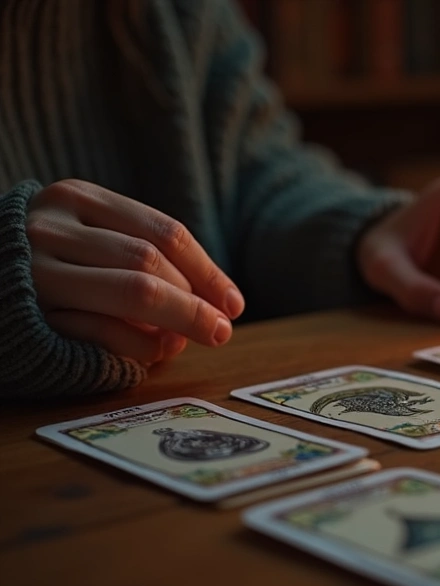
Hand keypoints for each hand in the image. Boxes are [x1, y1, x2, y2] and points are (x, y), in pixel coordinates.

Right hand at [25, 180, 244, 364]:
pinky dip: (139, 347)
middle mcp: (50, 230)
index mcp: (75, 199)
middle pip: (150, 263)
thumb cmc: (42, 265)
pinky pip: (101, 332)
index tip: (234, 304)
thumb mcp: (86, 238)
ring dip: (175, 323)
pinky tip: (154, 354)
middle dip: (195, 302)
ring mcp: (34, 274)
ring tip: (189, 342)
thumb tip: (219, 303)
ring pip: (132, 294)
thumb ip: (142, 254)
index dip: (208, 272)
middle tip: (220, 330)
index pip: (163, 232)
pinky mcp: (27, 317)